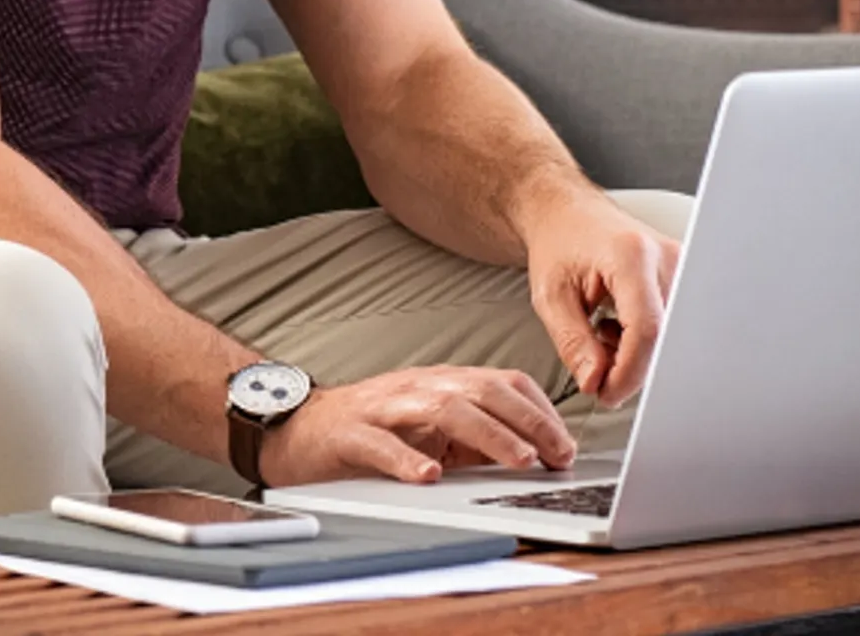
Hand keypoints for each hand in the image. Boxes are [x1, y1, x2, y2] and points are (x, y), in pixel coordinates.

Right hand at [253, 367, 578, 486]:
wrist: (294, 427)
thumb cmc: (368, 430)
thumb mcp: (430, 431)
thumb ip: (474, 438)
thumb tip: (532, 456)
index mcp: (441, 385)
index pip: (501, 384)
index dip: (539, 412)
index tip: (565, 445)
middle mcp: (417, 388)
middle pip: (481, 391)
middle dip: (527, 422)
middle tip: (556, 454)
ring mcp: (383, 407)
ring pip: (442, 409)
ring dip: (488, 434)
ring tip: (517, 459)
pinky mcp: (350, 432)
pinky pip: (381, 443)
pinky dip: (407, 460)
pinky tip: (429, 476)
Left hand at [521, 189, 681, 402]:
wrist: (569, 212)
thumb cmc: (559, 244)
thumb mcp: (551, 296)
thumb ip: (573, 342)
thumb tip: (597, 383)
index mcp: (632, 255)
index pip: (647, 329)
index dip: (629, 371)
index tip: (606, 393)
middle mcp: (669, 259)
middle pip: (665, 337)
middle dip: (631, 366)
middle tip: (596, 363)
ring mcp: (684, 267)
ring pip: (672, 338)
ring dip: (636, 352)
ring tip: (603, 331)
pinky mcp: (687, 278)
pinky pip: (674, 327)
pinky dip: (645, 340)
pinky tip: (620, 325)